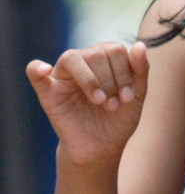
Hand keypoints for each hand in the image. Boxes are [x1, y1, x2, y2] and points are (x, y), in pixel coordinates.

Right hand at [26, 41, 148, 164]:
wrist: (101, 148)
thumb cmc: (118, 120)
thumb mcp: (136, 96)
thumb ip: (140, 70)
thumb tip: (140, 45)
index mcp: (105, 58)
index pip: (114, 49)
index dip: (124, 72)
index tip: (128, 98)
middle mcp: (84, 61)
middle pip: (96, 53)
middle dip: (110, 81)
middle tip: (113, 106)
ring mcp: (64, 75)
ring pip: (72, 58)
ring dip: (90, 81)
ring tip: (100, 102)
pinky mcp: (48, 92)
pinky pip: (34, 72)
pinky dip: (37, 68)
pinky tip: (45, 70)